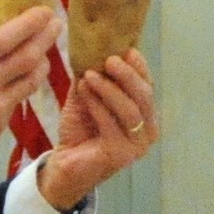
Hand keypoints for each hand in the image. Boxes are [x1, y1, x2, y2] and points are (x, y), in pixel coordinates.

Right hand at [0, 9, 62, 196]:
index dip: (29, 23)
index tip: (43, 11)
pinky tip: (30, 76)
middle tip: (55, 24)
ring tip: (46, 51)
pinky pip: (19, 99)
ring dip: (43, 62)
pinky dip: (27, 84)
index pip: (3, 38)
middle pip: (25, 57)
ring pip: (30, 80)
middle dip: (45, 37)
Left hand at [35, 48, 157, 212]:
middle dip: (128, 75)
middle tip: (109, 59)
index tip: (127, 50)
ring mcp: (136, 146)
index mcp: (145, 116)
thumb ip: (96, 79)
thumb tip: (95, 49)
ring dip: (110, 88)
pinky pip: (110, 123)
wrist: (65, 164)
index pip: (148, 87)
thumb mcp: (89, 99)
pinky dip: (97, 104)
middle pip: (144, 96)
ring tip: (90, 74)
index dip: (140, 67)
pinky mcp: (120, 154)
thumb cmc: (80, 131)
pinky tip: (83, 90)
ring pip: (130, 110)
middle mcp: (148, 131)